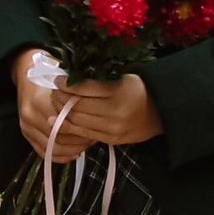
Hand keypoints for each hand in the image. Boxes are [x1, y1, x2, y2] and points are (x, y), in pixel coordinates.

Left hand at [17, 51, 159, 153]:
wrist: (160, 113)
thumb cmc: (138, 89)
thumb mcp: (123, 76)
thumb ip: (99, 78)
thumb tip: (70, 75)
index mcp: (118, 92)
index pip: (84, 88)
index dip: (66, 84)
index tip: (57, 79)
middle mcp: (114, 111)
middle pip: (77, 106)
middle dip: (60, 98)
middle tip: (53, 90)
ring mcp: (112, 128)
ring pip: (77, 121)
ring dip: (61, 112)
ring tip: (55, 103)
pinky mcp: (110, 139)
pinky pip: (83, 134)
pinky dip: (68, 127)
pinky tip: (58, 119)